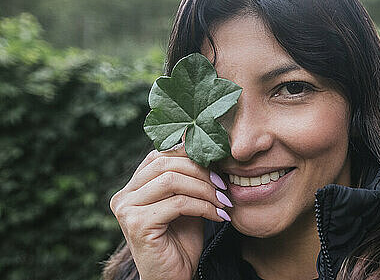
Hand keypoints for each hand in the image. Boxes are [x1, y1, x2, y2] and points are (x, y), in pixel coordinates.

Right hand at [110, 137, 231, 279]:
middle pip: (166, 163)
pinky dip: (203, 206)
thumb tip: (204, 144)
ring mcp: (126, 209)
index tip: (217, 168)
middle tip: (224, 186)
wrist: (173, 278)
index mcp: (132, 186)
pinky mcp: (137, 224)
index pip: (161, 154)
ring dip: (205, 189)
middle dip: (201, 171)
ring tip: (223, 201)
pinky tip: (217, 216)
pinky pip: (177, 203)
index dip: (191, 156)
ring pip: (172, 181)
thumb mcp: (187, 201)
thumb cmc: (181, 240)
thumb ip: (190, 177)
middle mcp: (123, 195)